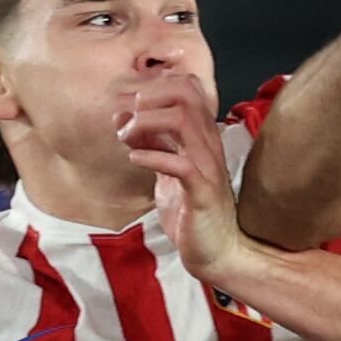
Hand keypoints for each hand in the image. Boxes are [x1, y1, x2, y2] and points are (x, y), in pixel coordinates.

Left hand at [117, 72, 254, 282]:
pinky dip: (151, 156)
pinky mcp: (202, 192)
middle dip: (149, 97)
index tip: (132, 110)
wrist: (216, 253)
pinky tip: (135, 160)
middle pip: (185, 93)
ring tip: (127, 138)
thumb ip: (152, 143)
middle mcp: (209, 144)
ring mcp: (207, 166)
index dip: (155, 87)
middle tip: (128, 120)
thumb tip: (124, 118)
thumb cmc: (192, 213)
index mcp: (202, 137)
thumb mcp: (167, 170)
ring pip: (182, 119)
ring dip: (146, 123)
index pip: (187, 87)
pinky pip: (179, 163)